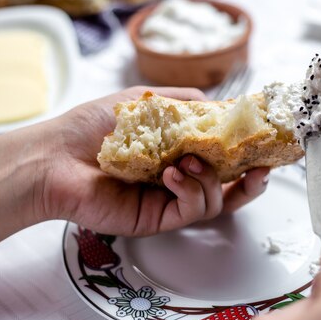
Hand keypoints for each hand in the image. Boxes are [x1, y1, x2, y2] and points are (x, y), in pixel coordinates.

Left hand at [38, 86, 269, 235]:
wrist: (56, 155)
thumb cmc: (94, 126)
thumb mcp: (146, 101)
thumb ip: (185, 102)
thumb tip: (220, 103)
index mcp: (179, 152)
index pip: (223, 158)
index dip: (247, 154)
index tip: (265, 145)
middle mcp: (180, 178)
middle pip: (229, 189)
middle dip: (251, 182)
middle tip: (260, 171)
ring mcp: (170, 200)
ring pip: (215, 202)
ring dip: (211, 181)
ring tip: (187, 162)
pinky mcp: (157, 219)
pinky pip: (191, 211)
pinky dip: (191, 191)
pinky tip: (173, 175)